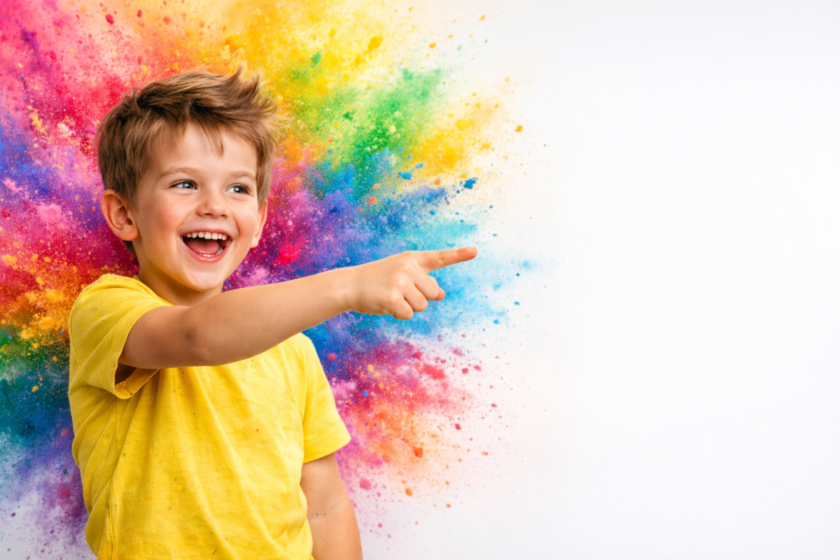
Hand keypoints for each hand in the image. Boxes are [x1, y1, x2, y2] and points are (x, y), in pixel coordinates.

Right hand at [345, 247, 476, 319]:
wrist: (349, 285)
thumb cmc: (378, 281)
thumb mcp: (401, 275)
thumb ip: (422, 281)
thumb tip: (441, 294)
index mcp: (412, 259)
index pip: (439, 258)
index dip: (458, 255)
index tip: (475, 251)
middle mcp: (408, 267)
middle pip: (433, 293)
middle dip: (419, 298)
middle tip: (398, 291)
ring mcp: (400, 281)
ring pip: (422, 306)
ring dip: (408, 307)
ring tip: (390, 297)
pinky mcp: (392, 297)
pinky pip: (408, 314)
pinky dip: (399, 315)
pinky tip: (386, 305)